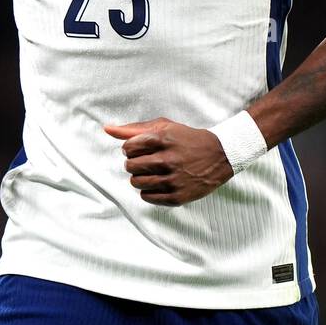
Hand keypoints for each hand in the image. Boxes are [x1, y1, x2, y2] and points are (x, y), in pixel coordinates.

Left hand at [103, 116, 233, 205]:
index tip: (140, 148)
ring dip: (140, 177)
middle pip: (130, 166)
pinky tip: (159, 182)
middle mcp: (168, 160)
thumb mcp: (163, 127)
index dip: (130, 148)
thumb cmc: (186, 139)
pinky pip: (147, 197)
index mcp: (163, 139)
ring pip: (136, 183)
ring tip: (152, 172)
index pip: (128, 147)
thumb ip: (133, 129)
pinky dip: (148, 191)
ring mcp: (173, 179)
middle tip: (147, 161)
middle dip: (134, 163)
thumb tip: (106, 128)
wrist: (219, 156)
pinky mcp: (177, 196)